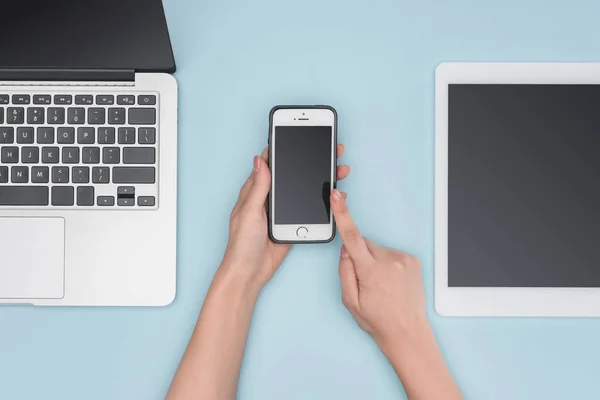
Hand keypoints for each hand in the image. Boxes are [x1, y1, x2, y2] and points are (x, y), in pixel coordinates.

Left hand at [221, 145, 350, 292]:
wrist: (249, 273)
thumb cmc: (241, 244)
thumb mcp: (249, 211)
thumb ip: (258, 187)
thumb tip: (260, 159)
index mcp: (254, 191)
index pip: (270, 164)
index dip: (283, 149)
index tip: (298, 137)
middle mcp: (268, 198)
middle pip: (292, 175)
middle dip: (311, 162)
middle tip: (331, 151)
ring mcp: (281, 211)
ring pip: (303, 190)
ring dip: (319, 181)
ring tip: (338, 171)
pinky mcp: (291, 223)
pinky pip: (308, 209)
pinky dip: (321, 202)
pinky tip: (333, 196)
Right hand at [330, 189, 426, 352]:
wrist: (407, 331)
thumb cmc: (377, 320)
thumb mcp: (350, 301)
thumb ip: (345, 272)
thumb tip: (345, 250)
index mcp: (370, 272)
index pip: (352, 237)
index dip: (342, 214)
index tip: (337, 196)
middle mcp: (389, 262)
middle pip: (364, 244)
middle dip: (359, 255)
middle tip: (364, 279)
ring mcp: (404, 260)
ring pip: (377, 249)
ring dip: (374, 260)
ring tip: (381, 283)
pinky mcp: (413, 260)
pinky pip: (391, 254)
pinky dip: (387, 263)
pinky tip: (391, 280)